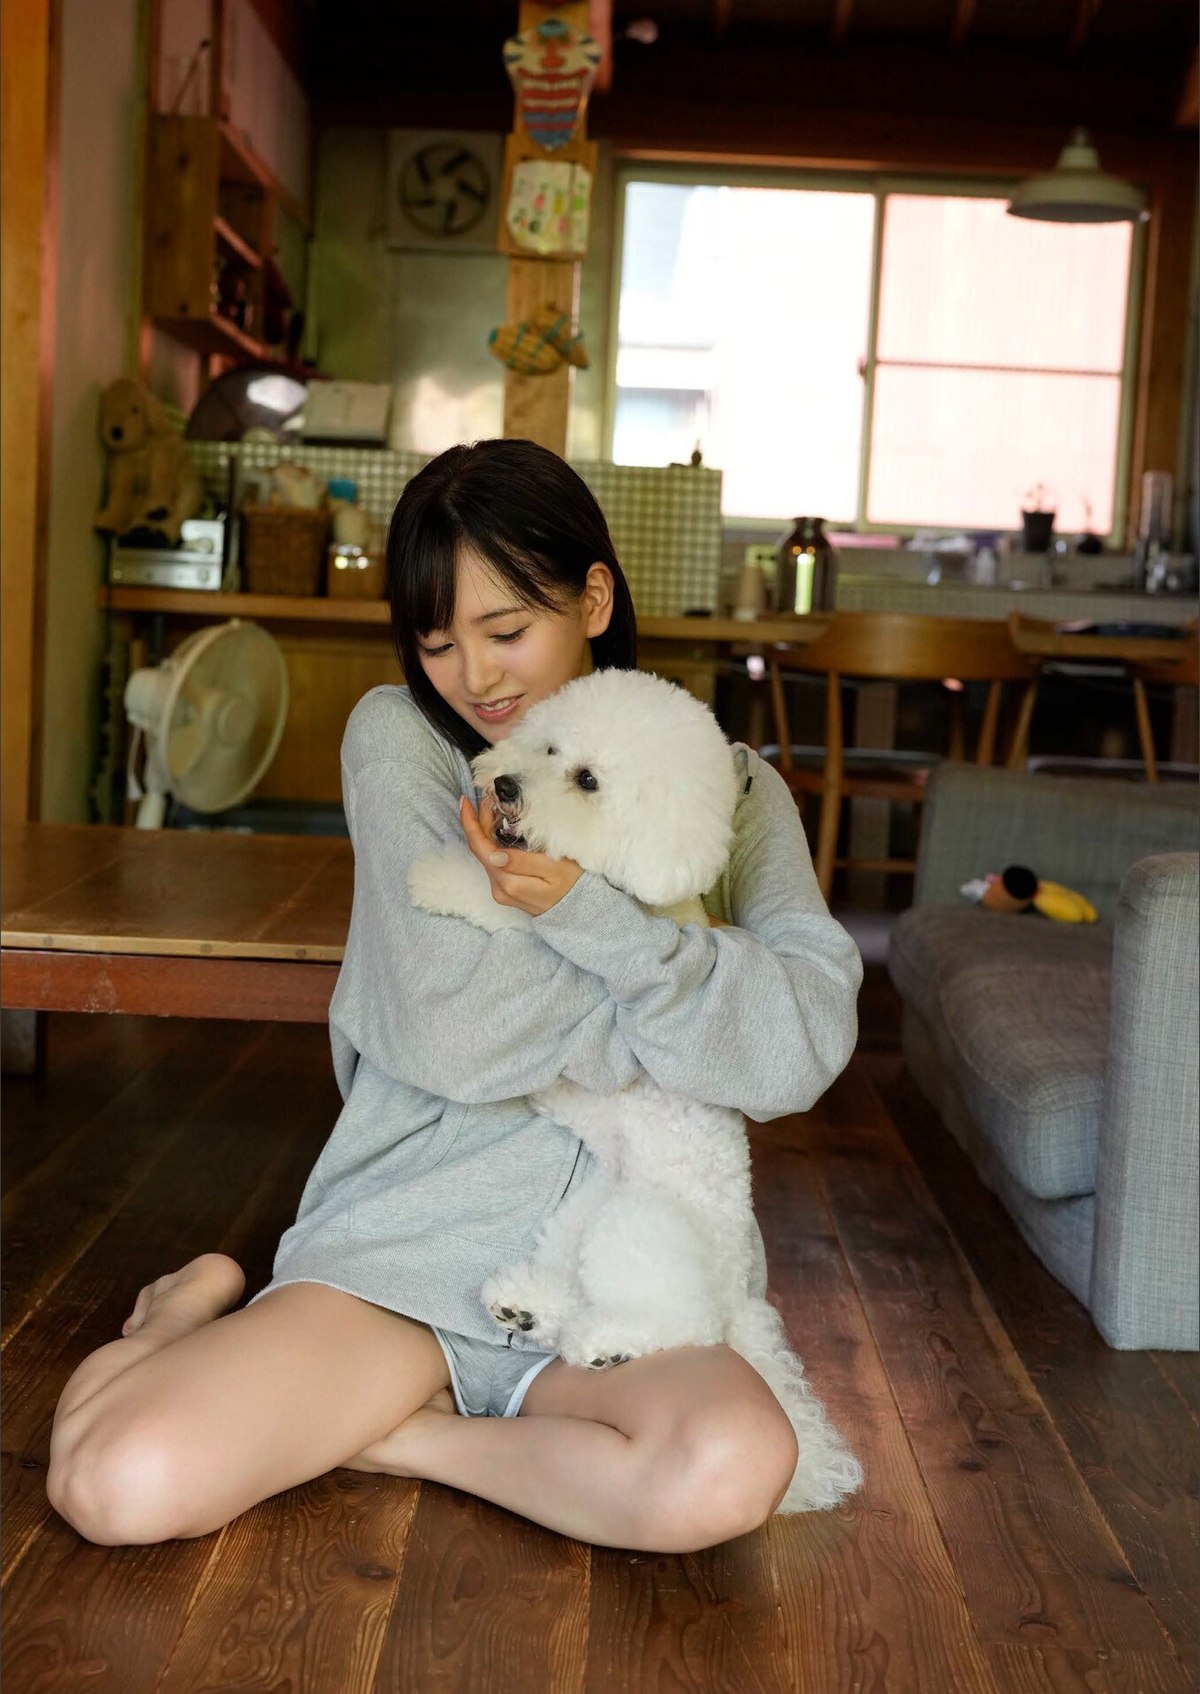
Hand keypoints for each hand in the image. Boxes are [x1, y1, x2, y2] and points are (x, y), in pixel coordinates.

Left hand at [459, 794, 583, 917]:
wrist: (581, 909)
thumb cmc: (573, 884)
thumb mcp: (554, 868)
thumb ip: (523, 862)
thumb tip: (495, 855)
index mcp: (508, 883)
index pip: (480, 848)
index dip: (470, 823)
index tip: (466, 801)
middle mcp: (500, 889)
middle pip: (481, 850)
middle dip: (479, 821)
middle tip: (488, 798)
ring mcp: (502, 891)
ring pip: (486, 855)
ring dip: (486, 830)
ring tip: (494, 808)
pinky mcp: (506, 890)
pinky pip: (494, 862)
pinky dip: (493, 842)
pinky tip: (500, 828)